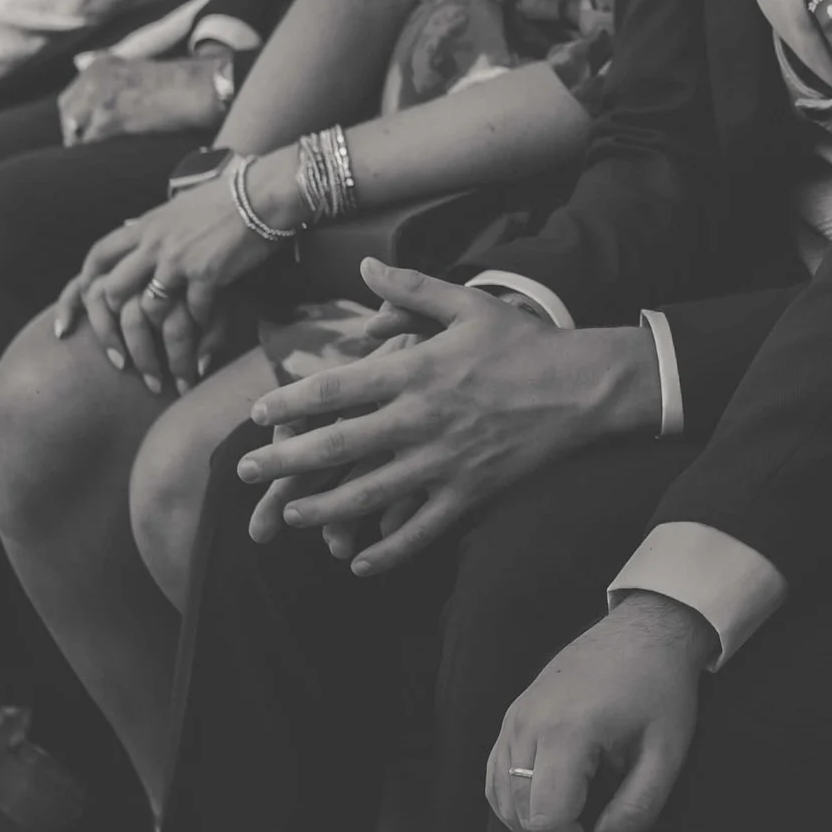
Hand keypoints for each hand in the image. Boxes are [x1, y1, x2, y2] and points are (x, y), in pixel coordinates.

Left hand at [56, 52, 229, 149]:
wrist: (197, 88)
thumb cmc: (176, 81)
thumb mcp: (135, 70)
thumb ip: (110, 79)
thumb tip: (90, 84)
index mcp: (99, 65)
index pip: (70, 97)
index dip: (75, 118)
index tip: (83, 130)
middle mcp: (93, 78)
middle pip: (68, 113)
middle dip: (74, 131)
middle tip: (87, 146)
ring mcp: (99, 98)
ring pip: (76, 130)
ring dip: (84, 144)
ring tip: (96, 158)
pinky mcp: (109, 119)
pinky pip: (89, 142)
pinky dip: (94, 153)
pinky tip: (105, 161)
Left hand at [57, 165, 269, 391]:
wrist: (264, 192)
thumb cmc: (226, 200)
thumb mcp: (177, 209)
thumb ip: (153, 228)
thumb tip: (131, 231)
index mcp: (144, 226)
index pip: (95, 260)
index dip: (76, 296)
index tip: (67, 327)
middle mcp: (154, 242)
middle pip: (112, 292)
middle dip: (111, 333)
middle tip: (120, 363)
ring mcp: (179, 258)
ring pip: (149, 311)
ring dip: (156, 346)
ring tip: (166, 372)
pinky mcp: (209, 272)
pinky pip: (193, 313)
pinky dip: (198, 334)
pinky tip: (205, 348)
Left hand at [237, 268, 661, 573]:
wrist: (585, 387)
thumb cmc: (524, 343)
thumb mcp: (467, 304)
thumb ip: (410, 288)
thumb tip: (365, 266)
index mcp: (417, 369)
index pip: (338, 388)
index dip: (292, 401)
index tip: (259, 411)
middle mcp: (423, 418)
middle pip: (340, 444)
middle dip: (287, 460)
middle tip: (247, 470)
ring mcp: (446, 460)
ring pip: (371, 493)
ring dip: (322, 507)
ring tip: (287, 515)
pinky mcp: (470, 492)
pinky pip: (421, 530)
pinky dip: (388, 551)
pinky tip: (359, 565)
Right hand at [484, 593, 714, 831]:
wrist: (647, 630)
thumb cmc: (661, 689)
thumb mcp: (665, 755)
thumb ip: (636, 810)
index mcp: (568, 731)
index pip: (546, 818)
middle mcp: (529, 722)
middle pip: (519, 813)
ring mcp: (515, 715)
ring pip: (500, 796)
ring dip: (533, 823)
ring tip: (576, 828)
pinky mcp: (514, 712)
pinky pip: (496, 771)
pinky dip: (515, 798)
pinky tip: (551, 803)